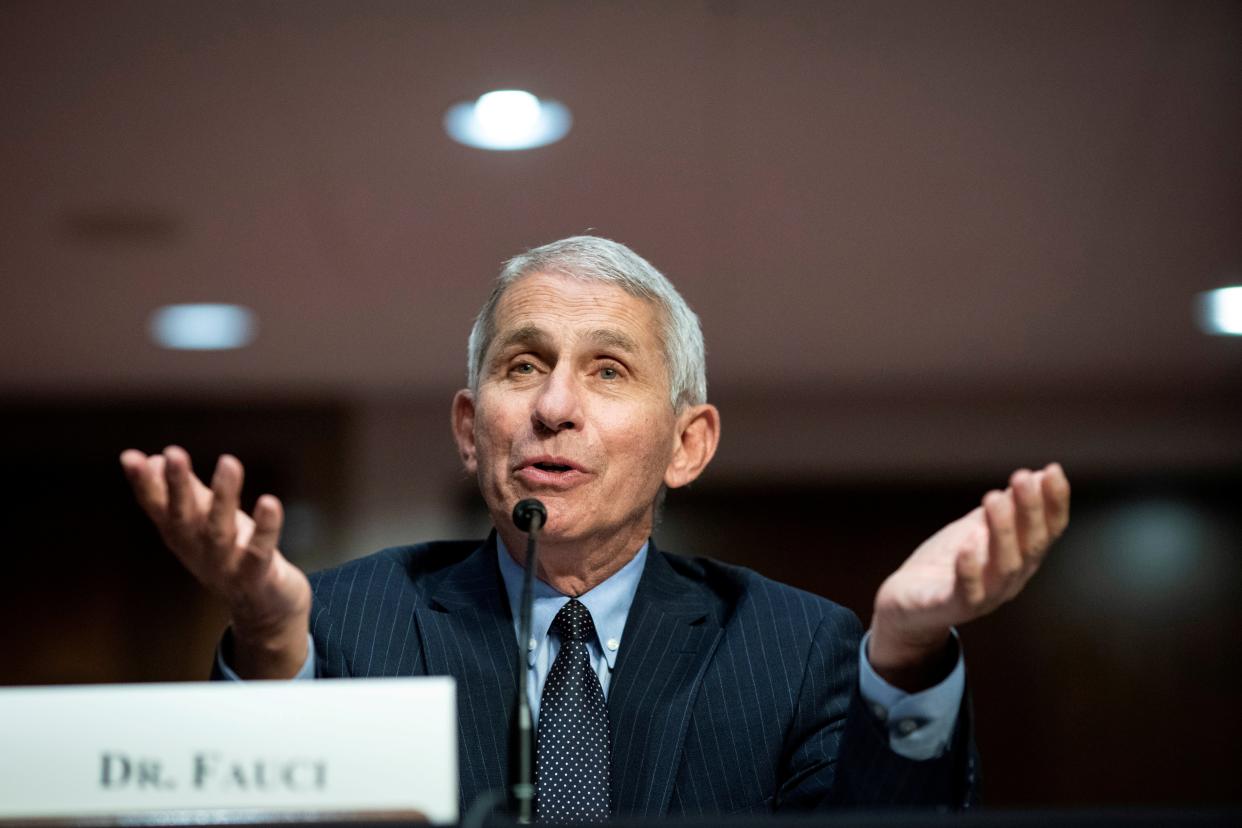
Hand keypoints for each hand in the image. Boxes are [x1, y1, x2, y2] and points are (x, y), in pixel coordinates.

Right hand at [120, 445, 310, 677]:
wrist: (265, 608)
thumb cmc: (232, 555)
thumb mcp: (204, 522)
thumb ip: (185, 492)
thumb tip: (155, 457)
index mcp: (181, 536)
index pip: (157, 507)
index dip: (144, 484)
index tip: (130, 457)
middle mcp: (197, 551)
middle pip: (183, 517)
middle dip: (177, 486)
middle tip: (172, 454)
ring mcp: (225, 567)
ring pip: (220, 531)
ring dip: (223, 496)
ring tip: (229, 462)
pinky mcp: (256, 576)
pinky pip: (259, 552)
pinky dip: (265, 529)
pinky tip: (270, 503)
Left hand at [868, 463, 1069, 690]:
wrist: (906, 602)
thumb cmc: (947, 563)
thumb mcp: (977, 528)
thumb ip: (1006, 508)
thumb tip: (1036, 475)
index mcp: (1021, 559)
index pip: (1048, 531)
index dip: (1054, 502)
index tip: (1052, 470)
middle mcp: (1010, 580)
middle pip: (1031, 546)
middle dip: (1029, 510)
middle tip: (1021, 477)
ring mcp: (985, 597)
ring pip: (1005, 567)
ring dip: (1002, 532)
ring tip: (993, 498)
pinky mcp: (953, 608)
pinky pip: (968, 593)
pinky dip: (970, 570)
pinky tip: (967, 545)